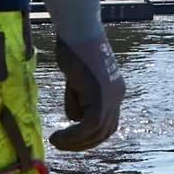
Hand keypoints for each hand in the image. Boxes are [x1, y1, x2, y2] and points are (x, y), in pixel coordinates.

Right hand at [50, 33, 124, 150]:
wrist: (78, 29)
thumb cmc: (74, 48)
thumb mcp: (77, 80)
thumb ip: (80, 99)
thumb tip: (75, 119)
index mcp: (114, 90)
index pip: (107, 123)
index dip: (89, 136)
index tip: (69, 139)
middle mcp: (117, 95)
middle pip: (104, 132)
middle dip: (82, 143)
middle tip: (61, 144)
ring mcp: (111, 96)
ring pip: (97, 132)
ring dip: (75, 142)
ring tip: (56, 141)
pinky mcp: (100, 97)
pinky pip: (88, 127)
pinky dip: (72, 136)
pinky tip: (57, 137)